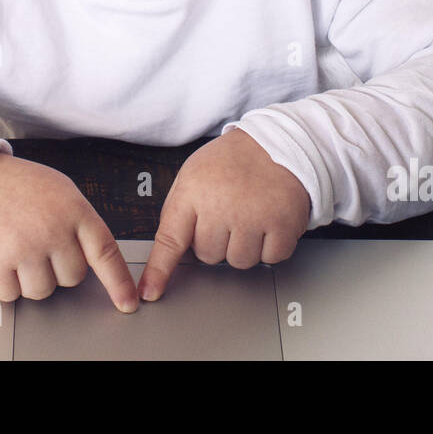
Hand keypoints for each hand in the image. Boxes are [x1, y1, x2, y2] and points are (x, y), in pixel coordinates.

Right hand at [0, 152, 138, 312]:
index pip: (105, 252)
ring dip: (28, 277)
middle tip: (37, 243)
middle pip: (71, 278)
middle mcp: (52, 230)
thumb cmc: (17, 186)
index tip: (127, 302)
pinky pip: (10, 295)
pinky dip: (2, 282)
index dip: (118, 282)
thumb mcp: (60, 190)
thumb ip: (79, 221)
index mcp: (73, 210)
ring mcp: (23, 249)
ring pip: (41, 291)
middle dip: (56, 267)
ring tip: (15, 246)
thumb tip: (95, 256)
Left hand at [138, 127, 309, 300]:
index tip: (150, 291)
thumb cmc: (234, 160)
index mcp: (194, 191)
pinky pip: (270, 258)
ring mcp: (253, 217)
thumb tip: (169, 245)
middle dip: (218, 241)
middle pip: (209, 256)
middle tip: (229, 213)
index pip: (171, 239)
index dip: (159, 269)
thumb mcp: (194, 173)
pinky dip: (271, 245)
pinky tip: (269, 220)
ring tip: (250, 214)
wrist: (280, 142)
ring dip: (244, 246)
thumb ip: (179, 208)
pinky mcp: (282, 225)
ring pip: (239, 262)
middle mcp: (222, 206)